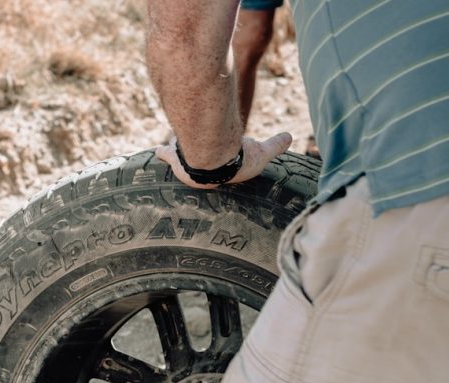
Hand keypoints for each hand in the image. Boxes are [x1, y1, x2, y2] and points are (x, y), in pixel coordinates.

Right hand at [156, 132, 292, 188]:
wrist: (212, 158)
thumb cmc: (237, 161)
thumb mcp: (261, 152)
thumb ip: (274, 145)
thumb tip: (290, 137)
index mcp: (222, 179)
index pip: (222, 175)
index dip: (224, 169)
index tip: (223, 169)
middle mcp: (201, 178)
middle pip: (199, 171)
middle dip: (198, 168)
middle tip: (200, 165)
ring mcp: (186, 166)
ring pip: (183, 159)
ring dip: (183, 155)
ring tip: (178, 152)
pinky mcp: (174, 156)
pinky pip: (166, 154)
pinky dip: (163, 153)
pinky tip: (158, 152)